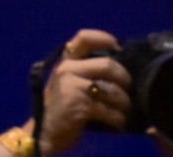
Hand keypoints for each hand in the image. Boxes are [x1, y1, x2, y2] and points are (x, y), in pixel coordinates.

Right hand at [37, 29, 131, 155]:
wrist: (42, 134)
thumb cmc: (61, 108)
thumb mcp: (67, 83)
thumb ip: (85, 71)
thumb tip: (118, 65)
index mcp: (65, 61)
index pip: (84, 38)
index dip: (104, 38)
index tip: (118, 47)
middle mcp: (67, 69)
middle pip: (108, 65)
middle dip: (125, 79)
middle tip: (129, 90)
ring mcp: (73, 87)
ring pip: (113, 90)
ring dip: (125, 103)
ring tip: (126, 111)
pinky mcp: (80, 107)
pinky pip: (110, 111)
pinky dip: (119, 119)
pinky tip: (120, 123)